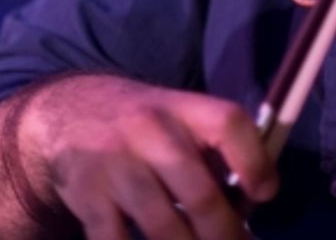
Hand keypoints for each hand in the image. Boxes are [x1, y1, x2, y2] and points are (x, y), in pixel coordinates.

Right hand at [0, 73, 277, 239]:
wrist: (71, 112)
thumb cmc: (146, 125)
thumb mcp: (182, 118)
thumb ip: (215, 151)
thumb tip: (252, 203)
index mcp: (185, 109)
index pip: (229, 125)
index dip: (254, 162)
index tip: (265, 194)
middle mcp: (151, 131)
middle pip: (200, 194)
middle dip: (226, 233)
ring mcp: (115, 164)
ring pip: (163, 226)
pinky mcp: (87, 196)